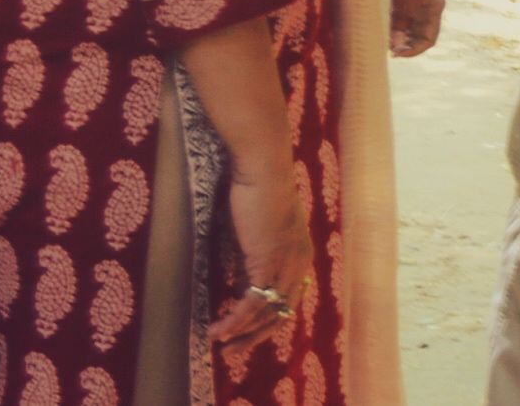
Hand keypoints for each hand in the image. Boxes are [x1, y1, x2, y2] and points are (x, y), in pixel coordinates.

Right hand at [209, 162, 311, 352]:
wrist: (262, 169)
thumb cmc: (257, 193)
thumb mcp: (258, 234)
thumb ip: (254, 260)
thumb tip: (241, 287)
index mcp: (301, 255)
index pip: (290, 300)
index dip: (269, 320)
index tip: (247, 333)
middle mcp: (300, 263)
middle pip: (282, 313)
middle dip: (256, 336)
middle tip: (233, 352)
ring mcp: (286, 264)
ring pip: (267, 313)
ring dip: (241, 333)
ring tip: (219, 343)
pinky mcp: (267, 262)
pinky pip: (251, 302)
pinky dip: (234, 320)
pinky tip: (218, 330)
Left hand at [389, 0, 444, 56]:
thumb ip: (399, 21)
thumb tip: (394, 44)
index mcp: (434, 8)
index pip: (428, 40)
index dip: (413, 51)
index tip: (396, 53)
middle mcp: (431, 7)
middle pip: (421, 35)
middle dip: (405, 44)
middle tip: (388, 48)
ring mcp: (423, 1)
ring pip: (413, 27)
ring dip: (400, 35)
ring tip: (385, 38)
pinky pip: (408, 17)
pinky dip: (398, 25)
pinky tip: (386, 25)